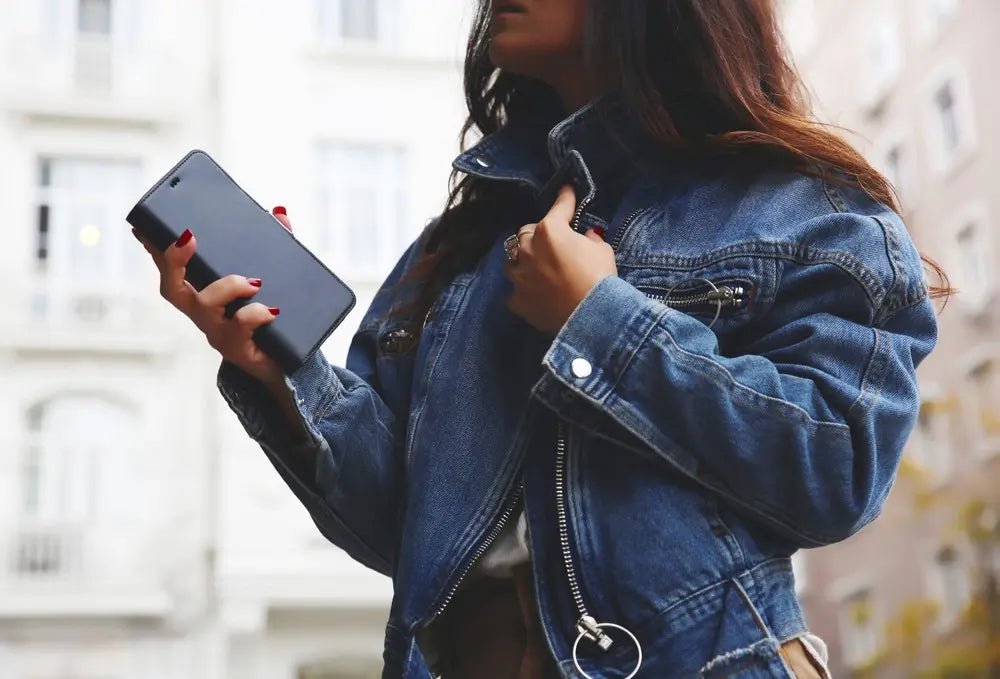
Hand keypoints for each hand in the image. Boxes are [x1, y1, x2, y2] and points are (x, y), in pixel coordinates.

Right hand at [131, 206, 294, 389]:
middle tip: (188, 238)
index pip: (171, 269)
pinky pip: (239, 329)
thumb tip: (280, 213)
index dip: (156, 249)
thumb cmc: (270, 315)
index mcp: (203, 293)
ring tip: (254, 283)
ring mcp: (216, 331)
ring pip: (204, 305)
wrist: (284, 362)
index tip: (143, 227)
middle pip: (172, 289)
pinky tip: (272, 311)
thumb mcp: (273, 277)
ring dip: (227, 286)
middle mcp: (202, 312)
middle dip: (173, 261)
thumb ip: (277, 244)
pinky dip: (255, 315)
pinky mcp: (236, 347)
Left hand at [501, 184, 617, 335]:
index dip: (565, 198)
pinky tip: (536, 294)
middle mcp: (527, 248)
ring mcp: (518, 275)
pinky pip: (516, 290)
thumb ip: (588, 239)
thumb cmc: (600, 280)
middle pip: (526, 232)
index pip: (558, 207)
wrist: (591, 318)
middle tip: (553, 243)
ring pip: (514, 260)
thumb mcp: (602, 251)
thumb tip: (584, 237)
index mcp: (550, 230)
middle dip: (538, 234)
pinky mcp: (516, 300)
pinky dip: (525, 290)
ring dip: (525, 261)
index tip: (566, 191)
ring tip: (539, 269)